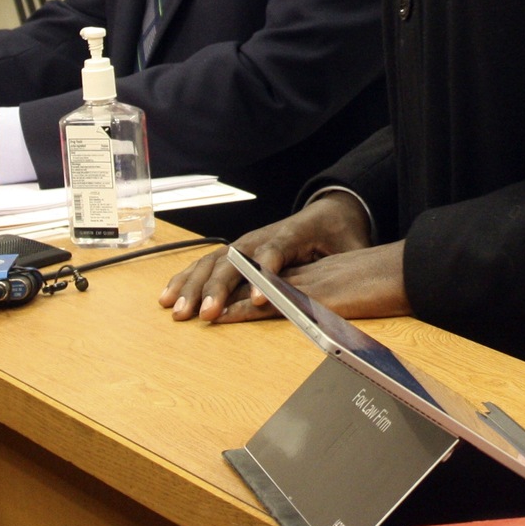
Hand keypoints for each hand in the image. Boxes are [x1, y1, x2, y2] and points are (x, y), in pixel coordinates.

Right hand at [161, 191, 374, 322]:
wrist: (331, 211)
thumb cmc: (341, 234)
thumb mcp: (353, 245)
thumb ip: (349, 261)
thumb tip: (356, 283)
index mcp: (293, 234)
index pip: (275, 252)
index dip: (266, 273)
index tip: (260, 297)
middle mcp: (262, 237)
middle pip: (234, 260)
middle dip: (217, 288)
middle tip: (204, 314)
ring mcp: (245, 243)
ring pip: (213, 262)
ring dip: (193, 286)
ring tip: (177, 310)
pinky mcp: (236, 252)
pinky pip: (206, 264)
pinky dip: (185, 279)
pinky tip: (167, 295)